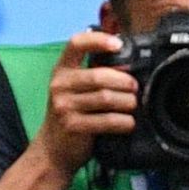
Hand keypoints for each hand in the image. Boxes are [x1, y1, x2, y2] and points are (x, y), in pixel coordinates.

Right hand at [31, 30, 136, 174]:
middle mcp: (59, 85)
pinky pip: (108, 120)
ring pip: (107, 98)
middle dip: (125, 82)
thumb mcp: (77, 89)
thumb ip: (96, 73)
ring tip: (132, 106)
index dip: (98, 40)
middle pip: (100, 76)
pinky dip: (125, 122)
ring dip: (128, 103)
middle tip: (135, 88)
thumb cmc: (73, 114)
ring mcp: (63, 106)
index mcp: (62, 70)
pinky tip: (128, 123)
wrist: (53, 148)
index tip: (118, 44)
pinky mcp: (72, 126)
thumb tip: (129, 63)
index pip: (76, 44)